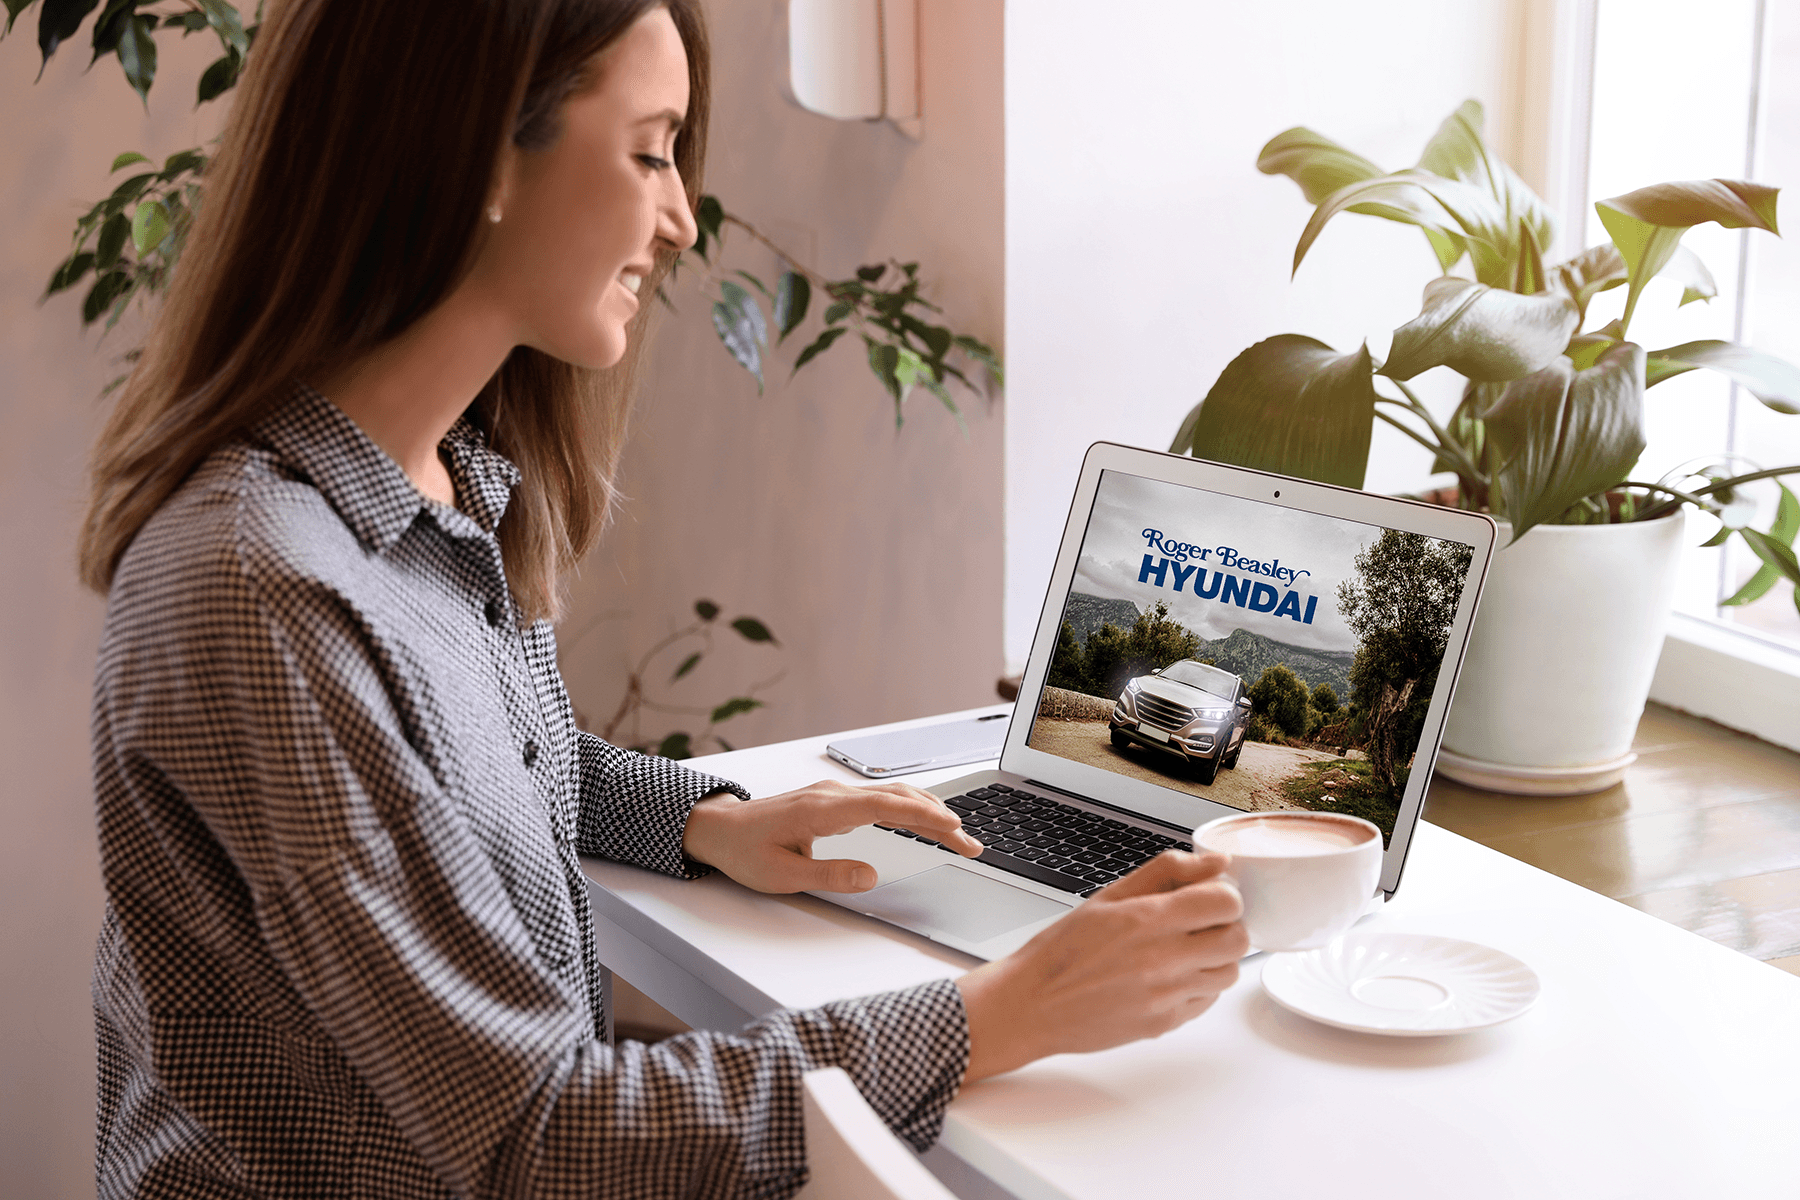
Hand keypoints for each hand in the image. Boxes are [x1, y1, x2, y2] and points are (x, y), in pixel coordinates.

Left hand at [681, 779, 983, 893]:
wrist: (718, 828)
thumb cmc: (745, 851)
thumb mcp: (784, 875)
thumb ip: (830, 875)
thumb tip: (872, 875)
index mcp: (824, 809)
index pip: (889, 808)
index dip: (927, 819)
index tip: (956, 830)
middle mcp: (834, 795)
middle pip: (900, 799)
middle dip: (941, 819)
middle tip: (972, 843)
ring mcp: (835, 794)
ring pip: (893, 795)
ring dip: (929, 811)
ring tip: (959, 833)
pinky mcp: (833, 800)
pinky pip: (880, 798)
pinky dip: (909, 808)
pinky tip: (924, 818)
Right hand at [956, 850, 1246, 1082]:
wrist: (1031, 1004)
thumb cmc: (1063, 949)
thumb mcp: (1108, 896)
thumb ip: (1167, 872)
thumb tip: (1216, 861)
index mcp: (1147, 919)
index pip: (1226, 902)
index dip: (1222, 895)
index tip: (1206, 897)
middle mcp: (1162, 959)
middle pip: (1238, 939)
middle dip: (1226, 926)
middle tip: (1201, 924)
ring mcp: (1166, 996)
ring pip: (1228, 973)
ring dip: (1216, 958)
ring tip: (1184, 951)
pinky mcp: (1164, 1024)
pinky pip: (1207, 1001)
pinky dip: (1198, 986)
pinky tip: (1170, 977)